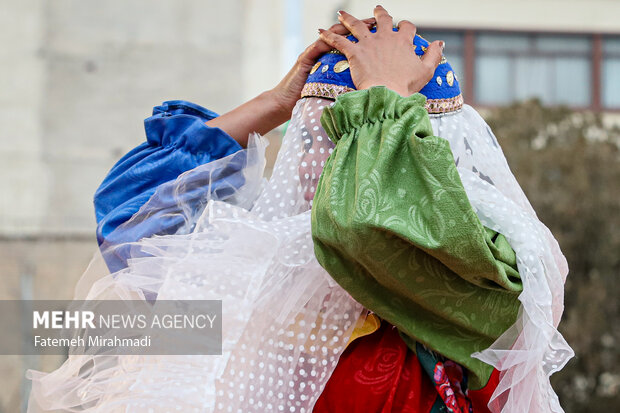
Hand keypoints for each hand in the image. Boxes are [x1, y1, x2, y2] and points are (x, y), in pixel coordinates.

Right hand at [271, 17, 376, 117]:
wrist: (286, 103)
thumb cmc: (311, 100)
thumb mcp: (334, 92)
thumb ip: (348, 86)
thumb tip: (370, 92)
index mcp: (333, 59)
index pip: (352, 43)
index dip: (367, 36)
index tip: (383, 33)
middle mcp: (324, 52)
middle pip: (343, 35)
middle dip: (359, 26)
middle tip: (375, 22)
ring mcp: (313, 54)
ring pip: (329, 37)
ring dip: (342, 30)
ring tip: (355, 26)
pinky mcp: (304, 60)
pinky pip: (315, 48)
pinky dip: (323, 42)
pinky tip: (331, 38)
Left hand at [318, 5, 443, 96]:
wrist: (387, 94)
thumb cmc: (406, 86)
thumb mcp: (426, 71)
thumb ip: (433, 55)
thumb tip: (440, 43)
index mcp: (403, 41)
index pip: (406, 27)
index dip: (406, 27)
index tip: (405, 28)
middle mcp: (385, 37)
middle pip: (382, 19)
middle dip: (379, 14)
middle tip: (376, 11)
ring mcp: (368, 43)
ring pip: (356, 25)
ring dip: (348, 18)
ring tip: (341, 14)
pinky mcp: (354, 52)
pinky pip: (338, 41)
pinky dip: (327, 36)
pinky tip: (319, 31)